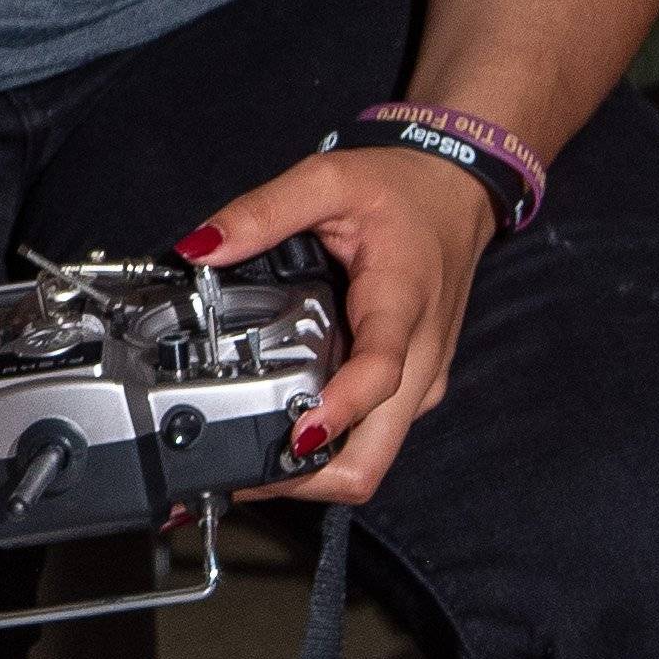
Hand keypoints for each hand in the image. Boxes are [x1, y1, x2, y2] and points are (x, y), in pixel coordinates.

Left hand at [181, 144, 499, 508]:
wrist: (458, 192)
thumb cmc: (403, 190)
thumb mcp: (328, 181)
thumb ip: (262, 213)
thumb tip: (200, 247)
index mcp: (403, 307)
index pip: (378, 377)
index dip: (336, 412)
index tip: (295, 432)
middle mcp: (419, 361)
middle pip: (372, 458)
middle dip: (306, 477)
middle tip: (240, 471)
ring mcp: (419, 383)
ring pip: (370, 459)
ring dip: (312, 470)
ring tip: (245, 454)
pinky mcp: (411, 388)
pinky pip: (371, 438)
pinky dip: (327, 448)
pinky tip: (279, 429)